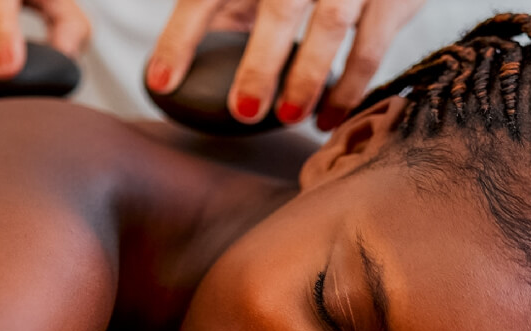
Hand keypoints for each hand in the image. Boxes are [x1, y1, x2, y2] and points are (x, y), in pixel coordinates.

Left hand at [146, 0, 423, 129]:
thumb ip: (221, 13)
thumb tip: (168, 74)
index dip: (180, 40)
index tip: (161, 84)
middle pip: (278, 9)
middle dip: (260, 63)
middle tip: (244, 111)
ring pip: (330, 26)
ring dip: (308, 78)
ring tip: (287, 116)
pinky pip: (369, 49)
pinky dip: (349, 89)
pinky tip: (328, 119)